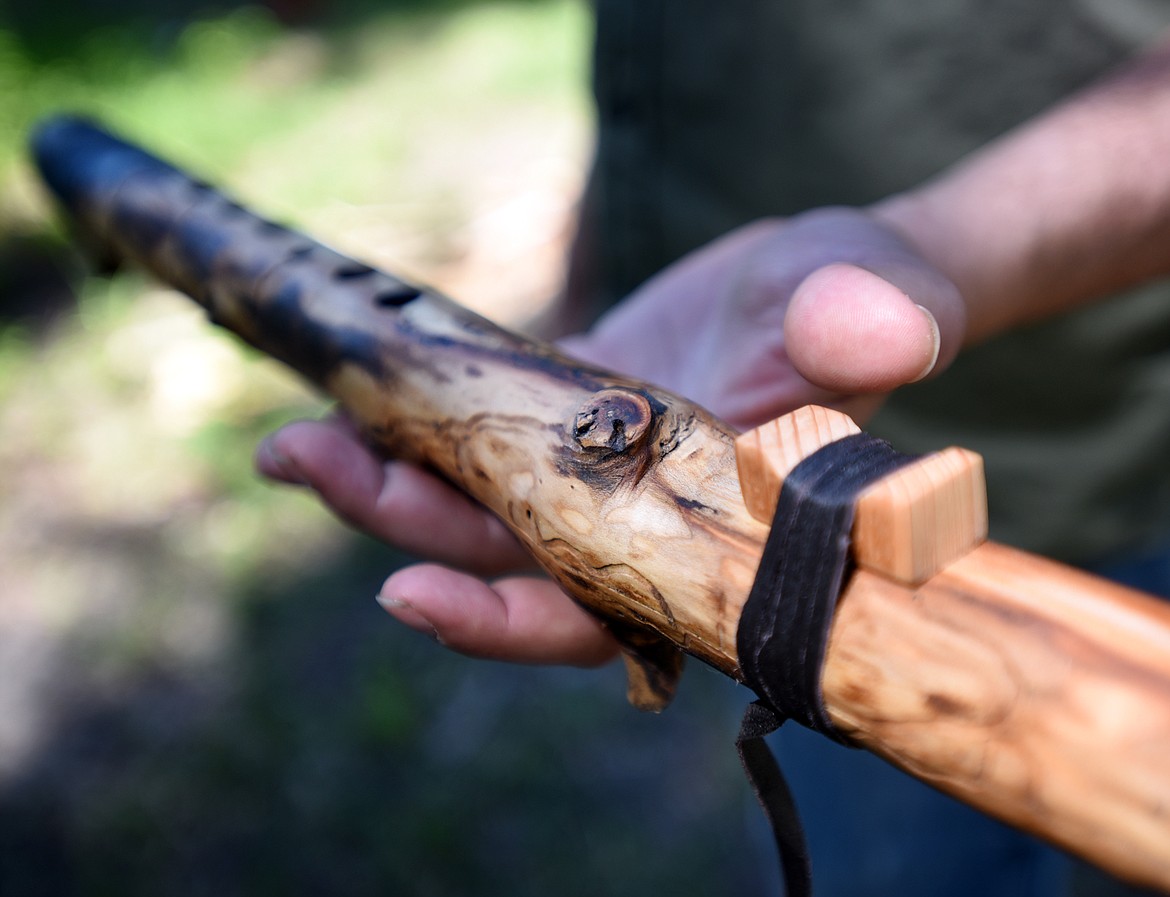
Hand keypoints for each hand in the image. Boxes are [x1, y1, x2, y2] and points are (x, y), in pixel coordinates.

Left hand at [255, 207, 964, 665]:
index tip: (410, 597)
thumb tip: (877, 329)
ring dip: (386, 479)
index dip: (508, 619)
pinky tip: (352, 392)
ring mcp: (592, 467)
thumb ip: (875, 320)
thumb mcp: (879, 297)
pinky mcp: (563, 412)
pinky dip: (419, 420)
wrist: (838, 277)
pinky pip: (480, 433)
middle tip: (307, 464)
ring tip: (297, 441)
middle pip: (506, 557)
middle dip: (404, 527)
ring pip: (477, 503)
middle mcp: (637, 518)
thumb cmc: (874, 298)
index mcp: (708, 531)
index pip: (599, 610)